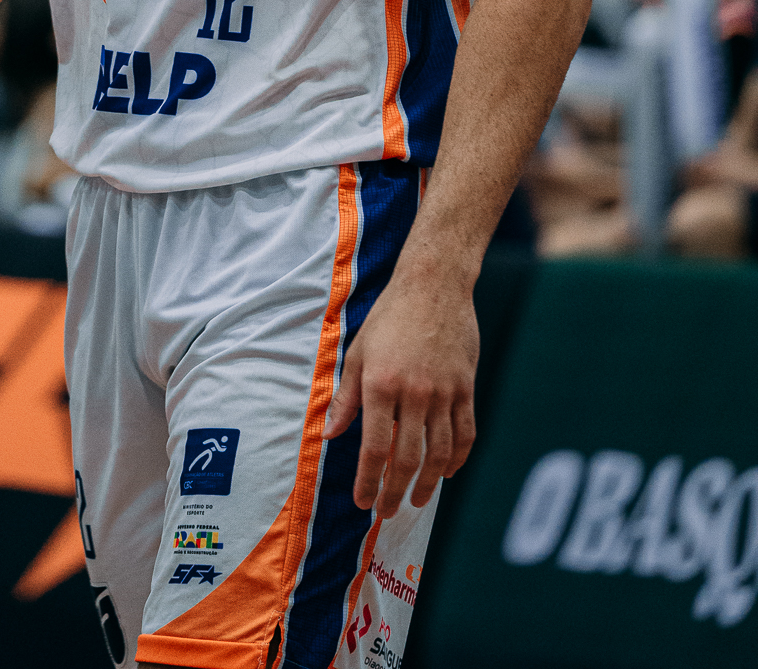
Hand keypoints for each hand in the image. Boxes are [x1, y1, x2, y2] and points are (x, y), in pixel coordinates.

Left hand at [323, 268, 477, 517]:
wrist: (433, 285)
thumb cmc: (389, 317)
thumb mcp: (357, 352)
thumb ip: (346, 397)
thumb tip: (330, 434)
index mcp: (381, 384)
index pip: (374, 447)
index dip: (368, 480)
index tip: (363, 501)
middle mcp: (414, 393)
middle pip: (408, 458)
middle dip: (396, 491)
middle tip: (388, 511)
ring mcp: (445, 392)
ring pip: (439, 452)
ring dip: (428, 483)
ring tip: (417, 500)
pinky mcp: (466, 387)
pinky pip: (465, 433)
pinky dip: (458, 459)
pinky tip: (447, 472)